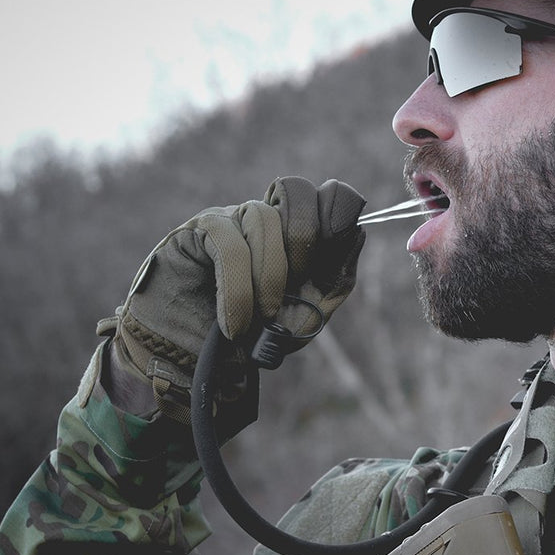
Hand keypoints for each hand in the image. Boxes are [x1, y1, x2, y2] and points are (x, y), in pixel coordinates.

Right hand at [101, 177, 366, 422]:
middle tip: (298, 284)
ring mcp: (228, 219)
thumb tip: (359, 232)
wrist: (194, 363)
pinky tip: (235, 322)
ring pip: (263, 219)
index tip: (337, 248)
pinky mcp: (195, 233)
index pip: (324, 196)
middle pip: (298, 191)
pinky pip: (228, 245)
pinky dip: (239, 288)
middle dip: (306, 239)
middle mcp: (262, 218)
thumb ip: (335, 278)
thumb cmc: (252, 337)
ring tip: (262, 317)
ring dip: (270, 275)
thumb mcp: (306, 314)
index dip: (337, 211)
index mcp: (293, 233)